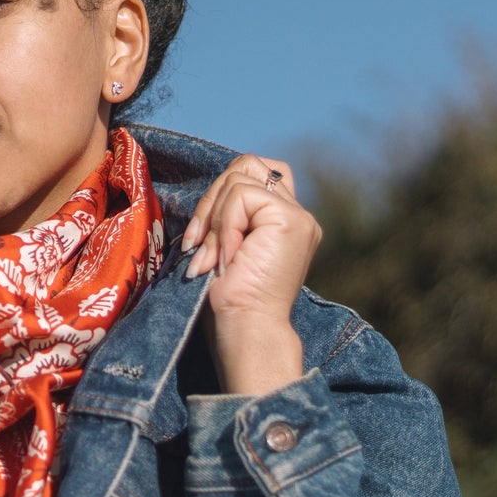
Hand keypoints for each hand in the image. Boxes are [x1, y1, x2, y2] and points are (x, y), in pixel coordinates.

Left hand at [182, 154, 322, 394]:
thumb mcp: (224, 246)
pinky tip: (227, 259)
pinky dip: (223, 226)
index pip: (251, 174)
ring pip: (239, 178)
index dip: (220, 194)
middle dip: (210, 201)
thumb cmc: (230, 300)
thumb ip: (228, 214)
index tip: (201, 238)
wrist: (246, 330)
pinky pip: (241, 195)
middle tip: (198, 244)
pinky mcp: (291, 219)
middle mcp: (297, 214)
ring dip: (214, 219)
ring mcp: (298, 215)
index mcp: (283, 221)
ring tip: (212, 258)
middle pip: (245, 166)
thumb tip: (211, 190)